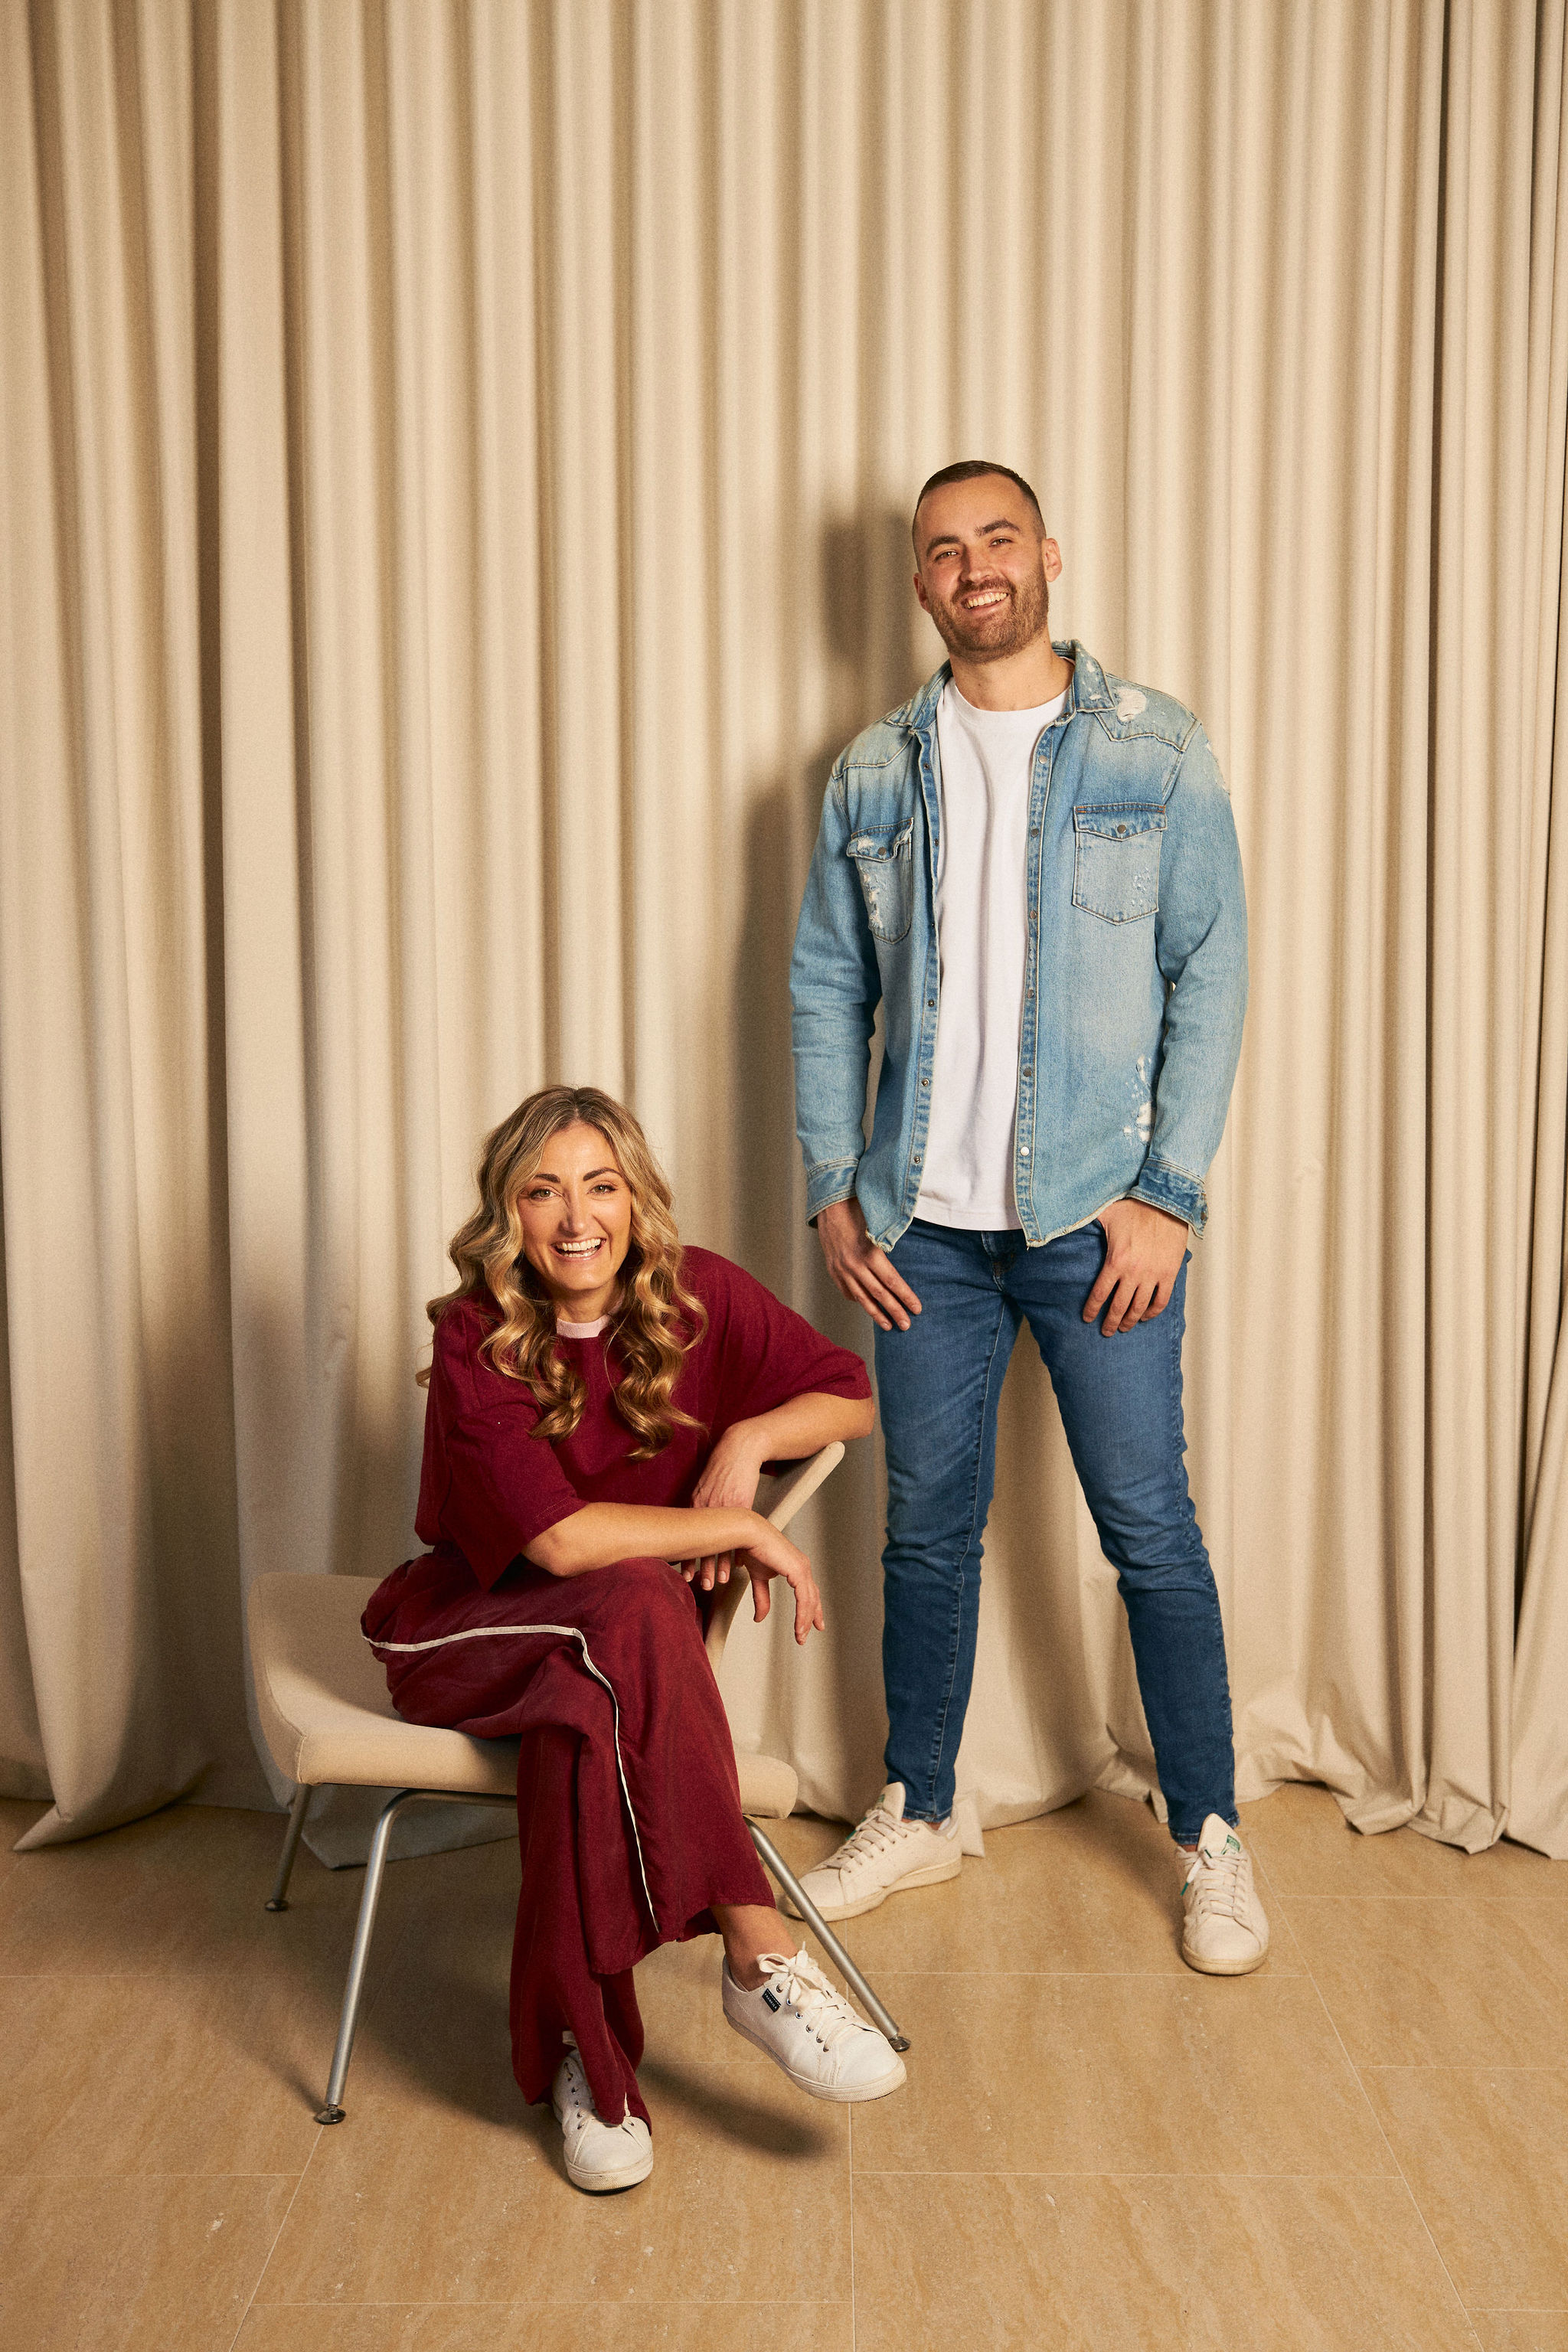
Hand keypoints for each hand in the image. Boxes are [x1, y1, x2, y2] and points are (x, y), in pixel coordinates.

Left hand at [683, 1426, 764, 1592]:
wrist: (738, 1449)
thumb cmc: (722, 1468)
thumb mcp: (705, 1487)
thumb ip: (699, 1504)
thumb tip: (694, 1524)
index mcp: (696, 1503)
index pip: (689, 1537)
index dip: (688, 1556)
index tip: (685, 1574)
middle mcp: (707, 1507)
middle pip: (702, 1543)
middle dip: (701, 1566)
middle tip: (700, 1585)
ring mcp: (723, 1506)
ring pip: (720, 1542)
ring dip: (719, 1563)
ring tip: (720, 1580)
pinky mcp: (741, 1504)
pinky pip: (738, 1532)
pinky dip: (738, 1549)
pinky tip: (739, 1564)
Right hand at [738, 1515, 824, 1644]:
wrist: (749, 1534)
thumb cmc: (753, 1548)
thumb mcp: (759, 1578)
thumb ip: (762, 1598)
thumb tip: (760, 1617)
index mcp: (796, 1566)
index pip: (809, 1591)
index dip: (812, 1608)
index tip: (814, 1623)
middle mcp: (802, 1566)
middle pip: (813, 1597)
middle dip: (812, 1617)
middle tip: (807, 1634)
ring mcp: (802, 1568)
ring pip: (810, 1601)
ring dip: (805, 1621)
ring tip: (800, 1636)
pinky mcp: (798, 1570)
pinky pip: (804, 1598)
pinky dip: (802, 1614)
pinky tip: (799, 1626)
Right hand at [815, 1197, 921, 1332]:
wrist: (828, 1202)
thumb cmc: (857, 1208)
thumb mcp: (878, 1223)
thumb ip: (890, 1242)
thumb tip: (909, 1255)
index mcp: (870, 1254)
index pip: (893, 1282)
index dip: (906, 1297)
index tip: (917, 1309)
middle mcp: (855, 1265)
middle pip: (879, 1295)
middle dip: (895, 1311)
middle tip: (907, 1325)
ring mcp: (841, 1269)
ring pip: (862, 1298)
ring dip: (876, 1314)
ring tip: (888, 1326)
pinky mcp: (832, 1269)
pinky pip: (846, 1290)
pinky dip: (857, 1299)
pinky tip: (866, 1305)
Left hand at [1082, 1198, 1188, 1334]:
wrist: (1167, 1203)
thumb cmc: (1135, 1207)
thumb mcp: (1105, 1214)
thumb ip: (1086, 1221)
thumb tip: (1065, 1220)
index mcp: (1115, 1261)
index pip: (1099, 1294)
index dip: (1091, 1310)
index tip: (1087, 1318)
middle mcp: (1133, 1273)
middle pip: (1118, 1307)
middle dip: (1110, 1323)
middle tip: (1105, 1331)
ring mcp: (1153, 1275)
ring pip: (1139, 1308)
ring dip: (1130, 1321)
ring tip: (1124, 1327)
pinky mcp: (1169, 1274)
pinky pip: (1161, 1300)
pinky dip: (1153, 1312)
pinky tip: (1146, 1317)